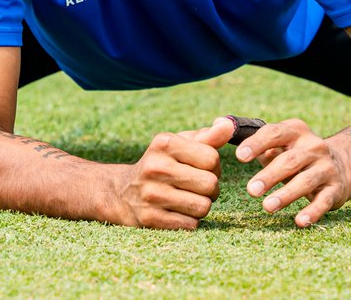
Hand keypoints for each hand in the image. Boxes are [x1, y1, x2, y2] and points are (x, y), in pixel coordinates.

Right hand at [114, 117, 233, 229]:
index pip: (212, 159)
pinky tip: (177, 211)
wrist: (121, 191)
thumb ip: (208, 136)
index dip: (214, 166)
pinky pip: (191, 225)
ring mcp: (151, 194)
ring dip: (201, 205)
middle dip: (211, 188)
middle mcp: (156, 166)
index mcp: (165, 143)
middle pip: (211, 184)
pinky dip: (190, 220)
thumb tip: (229, 126)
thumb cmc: (161, 163)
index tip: (201, 168)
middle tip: (197, 186)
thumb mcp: (180, 144)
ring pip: (203, 207)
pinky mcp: (150, 218)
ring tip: (188, 199)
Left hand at [234, 118, 350, 227]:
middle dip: (270, 175)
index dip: (257, 144)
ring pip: (306, 180)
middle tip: (251, 190)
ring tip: (267, 207)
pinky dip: (313, 211)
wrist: (344, 164)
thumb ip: (250, 137)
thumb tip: (217, 124)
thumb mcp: (279, 142)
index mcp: (296, 131)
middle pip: (290, 160)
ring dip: (286, 194)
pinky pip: (324, 201)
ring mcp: (326, 168)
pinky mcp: (335, 189)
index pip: (275, 133)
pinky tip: (299, 221)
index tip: (240, 157)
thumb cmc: (296, 154)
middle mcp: (313, 147)